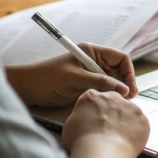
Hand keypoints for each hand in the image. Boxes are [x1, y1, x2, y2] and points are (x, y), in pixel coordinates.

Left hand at [6, 43, 138, 107]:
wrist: (26, 90)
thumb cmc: (47, 79)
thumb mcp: (76, 79)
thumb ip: (100, 83)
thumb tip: (124, 90)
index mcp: (92, 52)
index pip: (121, 59)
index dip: (128, 73)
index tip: (130, 89)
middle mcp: (94, 62)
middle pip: (119, 72)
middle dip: (124, 85)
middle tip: (126, 100)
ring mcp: (90, 75)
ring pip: (113, 84)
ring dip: (116, 93)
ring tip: (116, 104)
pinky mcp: (86, 87)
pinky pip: (103, 92)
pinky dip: (107, 98)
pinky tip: (106, 105)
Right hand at [62, 90, 149, 157]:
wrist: (102, 153)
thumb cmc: (82, 142)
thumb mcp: (70, 126)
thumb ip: (79, 118)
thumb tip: (82, 122)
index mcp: (91, 97)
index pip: (95, 98)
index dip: (96, 111)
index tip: (96, 120)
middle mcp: (112, 97)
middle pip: (114, 102)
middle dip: (112, 113)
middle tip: (108, 130)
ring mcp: (129, 106)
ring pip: (128, 112)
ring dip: (125, 122)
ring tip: (118, 139)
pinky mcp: (142, 118)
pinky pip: (140, 123)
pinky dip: (136, 132)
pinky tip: (128, 142)